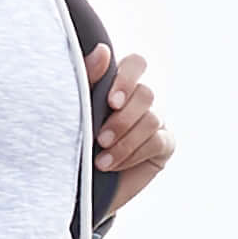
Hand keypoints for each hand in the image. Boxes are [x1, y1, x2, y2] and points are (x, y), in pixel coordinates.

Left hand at [88, 45, 174, 214]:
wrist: (78, 188)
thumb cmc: (73, 144)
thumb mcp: (76, 112)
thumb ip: (88, 80)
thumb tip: (102, 50)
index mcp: (119, 85)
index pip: (136, 64)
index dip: (127, 79)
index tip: (111, 102)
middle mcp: (140, 100)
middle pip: (146, 93)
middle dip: (122, 119)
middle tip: (100, 138)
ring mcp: (155, 122)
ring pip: (152, 118)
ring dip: (125, 140)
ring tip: (101, 159)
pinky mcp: (163, 145)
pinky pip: (158, 141)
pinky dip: (133, 153)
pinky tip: (113, 165)